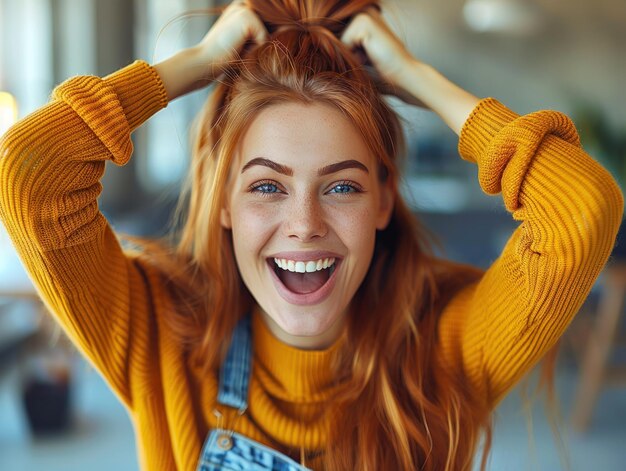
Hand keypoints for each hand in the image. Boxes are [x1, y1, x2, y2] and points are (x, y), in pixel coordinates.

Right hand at [195, 0, 267, 77]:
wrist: (204, 60)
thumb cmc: (226, 55)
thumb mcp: (249, 40)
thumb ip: (267, 30)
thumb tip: (290, 25)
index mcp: (244, 6)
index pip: (270, 23)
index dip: (262, 39)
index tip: (242, 44)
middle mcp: (245, 3)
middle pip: (272, 28)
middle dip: (260, 43)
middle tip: (238, 46)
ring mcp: (246, 7)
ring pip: (269, 34)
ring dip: (257, 47)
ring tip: (238, 47)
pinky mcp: (247, 16)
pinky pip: (265, 40)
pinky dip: (253, 49)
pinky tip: (237, 47)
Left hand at [342, 8, 479, 134]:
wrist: (404, 78)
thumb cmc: (382, 74)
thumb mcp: (355, 59)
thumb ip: (339, 50)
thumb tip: (320, 44)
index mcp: (362, 18)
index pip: (334, 37)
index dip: (343, 54)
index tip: (364, 60)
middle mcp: (363, 11)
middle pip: (333, 38)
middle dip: (345, 55)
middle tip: (369, 60)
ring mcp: (364, 14)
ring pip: (337, 41)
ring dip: (349, 56)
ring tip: (369, 59)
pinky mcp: (364, 22)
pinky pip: (343, 44)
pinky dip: (354, 57)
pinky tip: (371, 58)